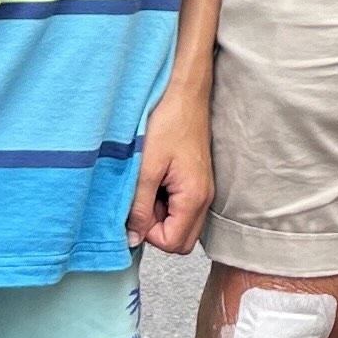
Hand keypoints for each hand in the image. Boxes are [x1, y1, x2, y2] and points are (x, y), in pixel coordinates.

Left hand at [128, 81, 214, 255]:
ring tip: (147, 185)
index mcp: (194, 197)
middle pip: (181, 240)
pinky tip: (155, 178)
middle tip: (141, 202)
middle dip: (156, 229)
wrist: (185, 94)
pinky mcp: (196, 181)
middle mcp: (204, 198)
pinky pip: (181, 206)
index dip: (149, 234)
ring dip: (159, 214)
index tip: (136, 210)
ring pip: (180, 223)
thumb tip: (133, 239)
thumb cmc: (169, 121)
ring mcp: (202, 190)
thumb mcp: (146, 168)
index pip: (173, 243)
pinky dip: (165, 201)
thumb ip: (140, 208)